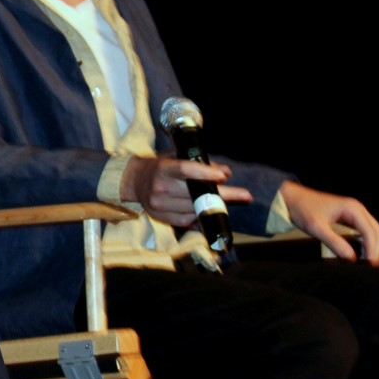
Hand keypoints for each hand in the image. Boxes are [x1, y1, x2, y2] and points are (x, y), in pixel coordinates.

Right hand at [120, 155, 251, 226]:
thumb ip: (200, 164)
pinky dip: (198, 215)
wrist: (134, 181)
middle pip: (195, 194)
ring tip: (229, 202)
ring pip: (193, 209)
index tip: (224, 176)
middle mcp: (160, 188)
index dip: (205, 173)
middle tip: (245, 195)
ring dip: (213, 206)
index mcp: (164, 169)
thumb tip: (226, 172)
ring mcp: (159, 205)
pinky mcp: (160, 217)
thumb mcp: (176, 158)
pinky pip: (186, 220)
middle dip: (223, 195)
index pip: (186, 170)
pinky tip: (206, 211)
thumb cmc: (160, 167)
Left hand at [279, 180, 378, 264]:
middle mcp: (358, 209)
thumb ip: (334, 243)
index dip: (372, 251)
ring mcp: (355, 213)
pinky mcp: (350, 218)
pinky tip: (361, 255)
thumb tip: (351, 259)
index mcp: (353, 209)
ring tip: (366, 264)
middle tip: (370, 268)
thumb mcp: (317, 228)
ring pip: (374, 233)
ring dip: (373, 248)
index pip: (371, 233)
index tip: (369, 266)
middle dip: (376, 251)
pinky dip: (366, 244)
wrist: (292, 199)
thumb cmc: (302, 210)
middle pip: (378, 233)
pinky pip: (365, 232)